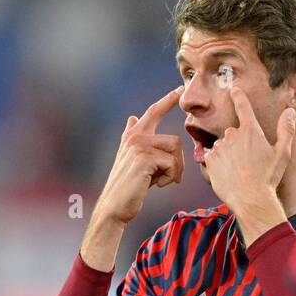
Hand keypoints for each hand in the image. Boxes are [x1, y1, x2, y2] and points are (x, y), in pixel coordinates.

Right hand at [93, 87, 185, 225]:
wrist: (115, 206)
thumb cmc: (128, 187)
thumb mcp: (132, 160)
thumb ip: (136, 140)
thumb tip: (132, 117)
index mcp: (132, 136)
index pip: (153, 112)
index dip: (167, 100)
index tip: (179, 88)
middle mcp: (135, 137)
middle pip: (174, 139)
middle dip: (179, 159)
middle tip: (176, 163)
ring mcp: (139, 145)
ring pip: (175, 152)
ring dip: (175, 171)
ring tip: (163, 182)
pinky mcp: (144, 158)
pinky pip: (172, 164)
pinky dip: (170, 178)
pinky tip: (158, 185)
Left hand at [203, 86, 294, 225]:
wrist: (251, 200)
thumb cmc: (268, 178)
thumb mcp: (282, 154)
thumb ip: (286, 130)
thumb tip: (290, 112)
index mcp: (251, 130)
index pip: (242, 106)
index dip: (238, 96)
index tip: (234, 89)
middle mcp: (233, 135)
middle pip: (232, 132)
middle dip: (237, 142)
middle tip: (247, 160)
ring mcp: (219, 147)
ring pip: (222, 145)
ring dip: (227, 153)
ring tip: (238, 170)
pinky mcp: (210, 160)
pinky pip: (211, 156)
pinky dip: (217, 162)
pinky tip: (228, 173)